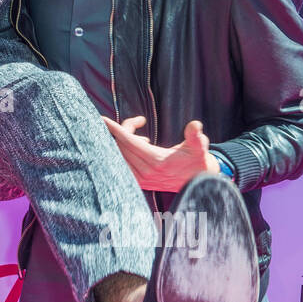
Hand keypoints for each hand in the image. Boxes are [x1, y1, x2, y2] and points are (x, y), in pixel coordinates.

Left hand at [101, 116, 218, 192]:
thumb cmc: (196, 159)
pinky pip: (122, 163)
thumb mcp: (199, 146)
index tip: (102, 119)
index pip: (128, 142)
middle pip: (121, 146)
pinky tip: (139, 143)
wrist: (198, 181)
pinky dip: (123, 151)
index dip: (115, 129)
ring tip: (140, 134)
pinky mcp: (139, 182)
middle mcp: (145, 172)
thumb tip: (195, 125)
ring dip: (123, 140)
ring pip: (119, 155)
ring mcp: (140, 179)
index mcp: (157, 162)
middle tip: (137, 121)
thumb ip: (196, 136)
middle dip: (123, 130)